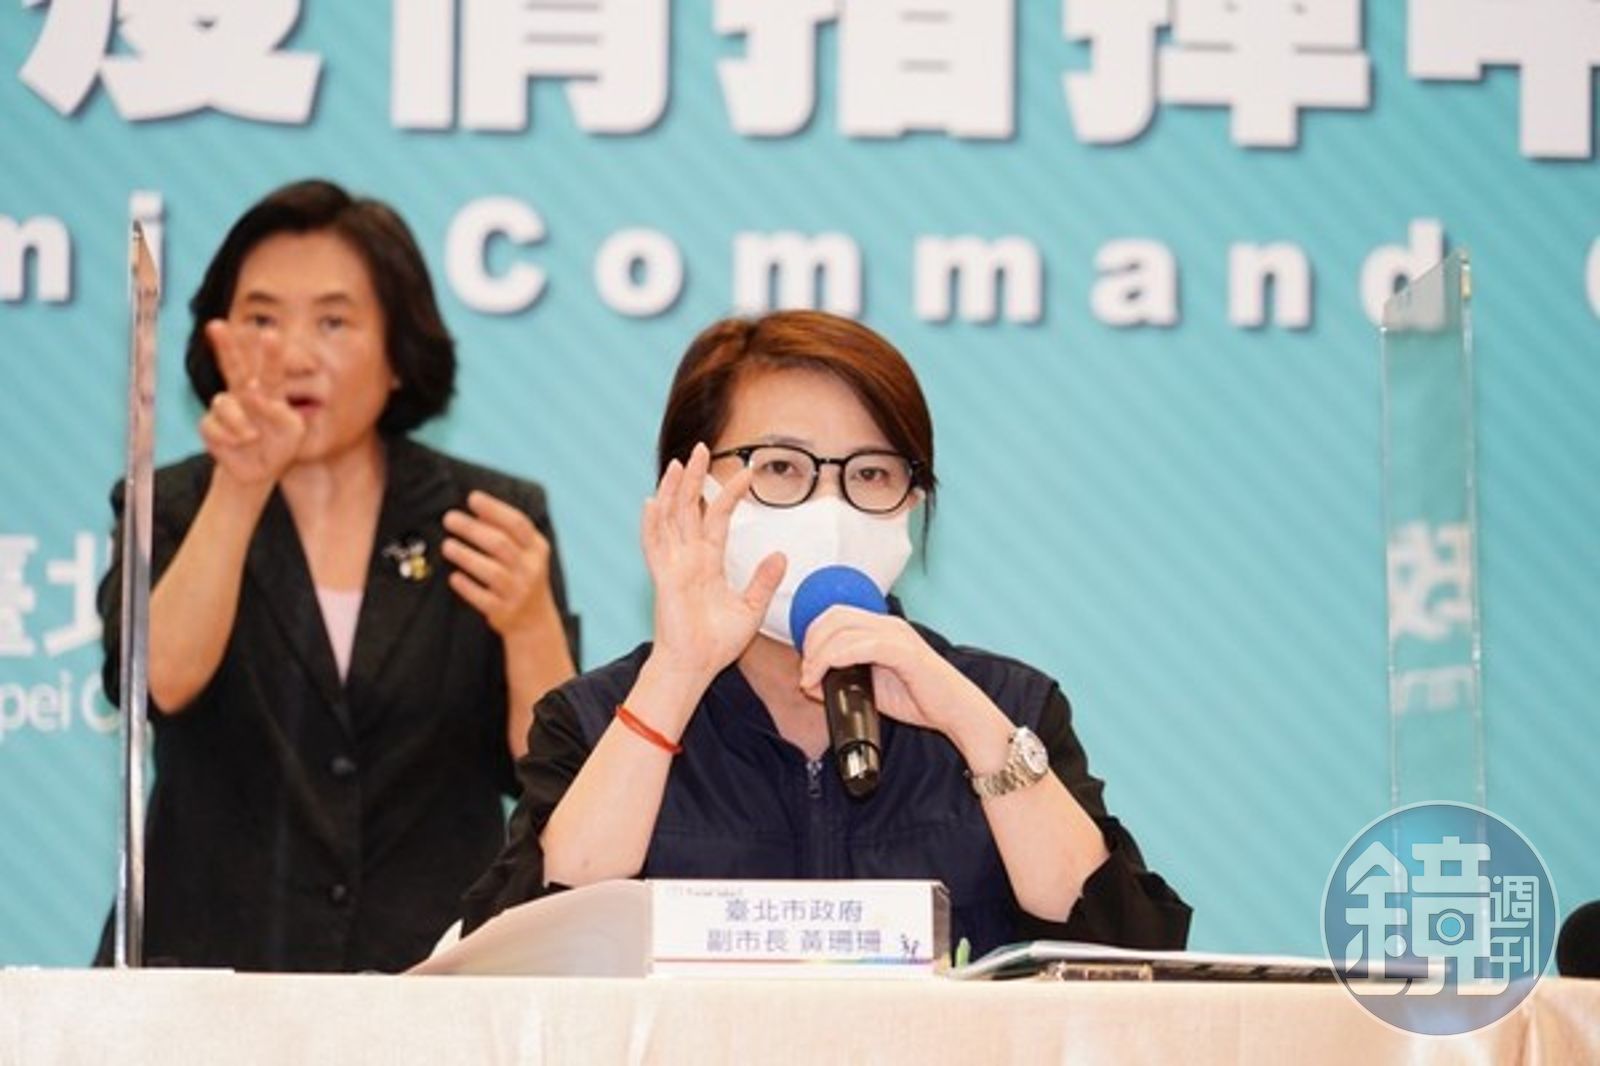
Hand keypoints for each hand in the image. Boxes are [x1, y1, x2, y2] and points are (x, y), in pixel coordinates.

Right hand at [197, 319, 303, 487]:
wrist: (260, 470)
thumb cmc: (280, 445)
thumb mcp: (294, 431)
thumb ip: (281, 412)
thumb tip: (254, 394)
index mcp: (269, 391)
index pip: (269, 369)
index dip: (269, 352)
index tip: (269, 333)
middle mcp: (244, 393)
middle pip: (233, 366)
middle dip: (225, 346)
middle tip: (216, 325)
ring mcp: (226, 408)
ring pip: (223, 402)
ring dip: (239, 421)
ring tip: (252, 436)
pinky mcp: (210, 424)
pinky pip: (213, 426)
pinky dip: (228, 437)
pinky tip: (239, 443)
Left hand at [442, 490, 560, 638]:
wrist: (535, 620)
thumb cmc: (523, 576)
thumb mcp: (525, 552)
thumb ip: (506, 531)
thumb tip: (478, 509)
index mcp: (537, 549)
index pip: (518, 524)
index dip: (494, 509)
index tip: (472, 498)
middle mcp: (530, 569)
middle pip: (500, 544)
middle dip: (472, 529)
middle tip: (449, 518)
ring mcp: (518, 591)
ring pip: (491, 571)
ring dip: (466, 556)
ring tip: (447, 545)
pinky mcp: (504, 611)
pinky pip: (481, 597)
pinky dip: (466, 586)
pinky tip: (454, 576)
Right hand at [642, 443, 784, 682]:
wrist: (695, 667)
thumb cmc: (716, 643)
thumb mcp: (750, 609)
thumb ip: (763, 581)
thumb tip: (781, 555)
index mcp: (707, 562)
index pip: (718, 518)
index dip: (729, 494)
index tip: (748, 473)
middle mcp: (688, 558)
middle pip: (688, 508)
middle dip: (693, 478)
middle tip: (700, 447)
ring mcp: (673, 566)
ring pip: (669, 518)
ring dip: (671, 490)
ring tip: (678, 463)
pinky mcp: (664, 578)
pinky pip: (654, 546)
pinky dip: (651, 523)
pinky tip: (652, 501)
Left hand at [796, 607, 1004, 745]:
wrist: (957, 712)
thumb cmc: (921, 699)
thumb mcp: (873, 687)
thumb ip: (844, 680)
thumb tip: (811, 683)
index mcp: (882, 628)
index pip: (836, 615)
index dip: (812, 635)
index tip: (806, 664)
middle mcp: (889, 625)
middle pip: (834, 616)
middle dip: (811, 642)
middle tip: (806, 673)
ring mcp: (897, 635)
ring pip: (843, 629)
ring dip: (818, 654)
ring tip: (811, 679)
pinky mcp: (905, 652)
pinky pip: (862, 646)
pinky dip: (836, 659)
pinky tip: (826, 675)